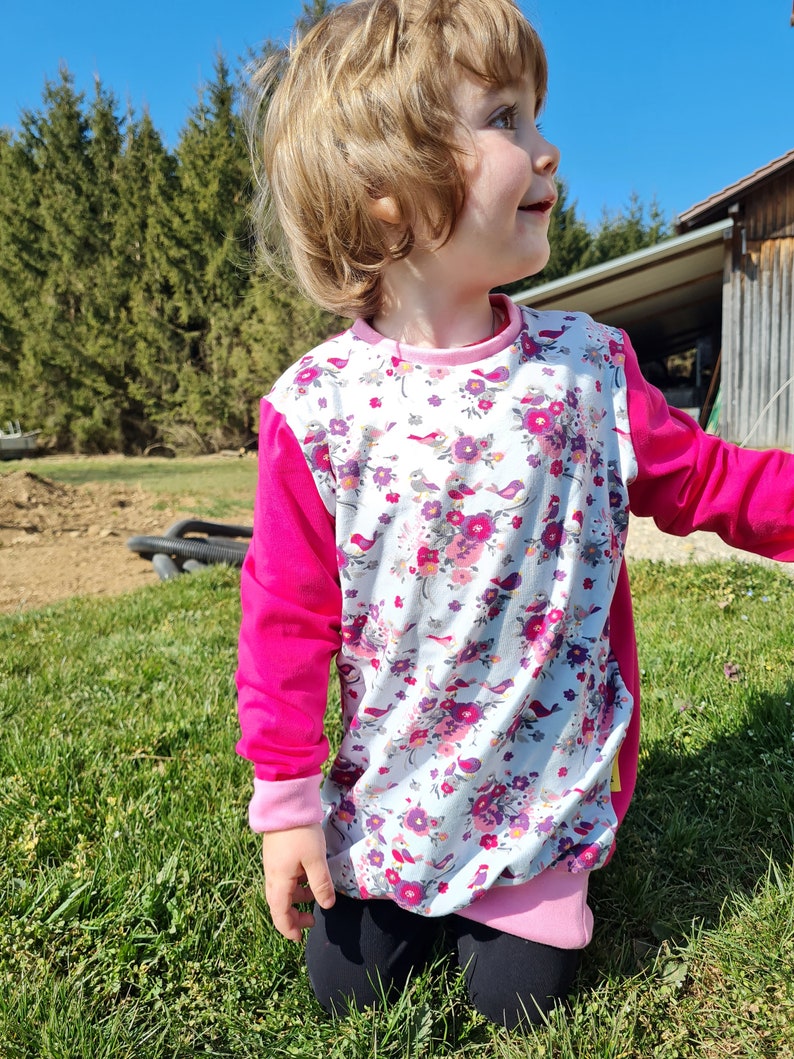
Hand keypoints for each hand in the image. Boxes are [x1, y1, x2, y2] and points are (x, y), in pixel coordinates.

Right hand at [261, 824, 335, 940]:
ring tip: (314, 897)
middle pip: (278, 904)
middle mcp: (272, 875)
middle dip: (292, 916)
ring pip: (281, 890)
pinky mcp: (276, 854)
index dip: (288, 928)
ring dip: (296, 899)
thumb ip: (321, 884)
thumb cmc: (301, 833)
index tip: (298, 938)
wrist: (286, 804)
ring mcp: (273, 864)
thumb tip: (326, 906)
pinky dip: (294, 885)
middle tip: (310, 921)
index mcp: (279, 880)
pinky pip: (283, 878)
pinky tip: (307, 877)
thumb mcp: (315, 859)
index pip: (280, 913)